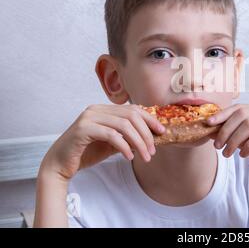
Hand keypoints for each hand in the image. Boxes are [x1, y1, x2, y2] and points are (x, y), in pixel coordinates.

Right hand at [39, 104, 165, 180]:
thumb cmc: (86, 153)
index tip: (162, 131)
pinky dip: (124, 146)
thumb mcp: (112, 143)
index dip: (150, 119)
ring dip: (139, 142)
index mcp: (103, 109)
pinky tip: (129, 157)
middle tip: (153, 150)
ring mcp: (89, 118)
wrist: (60, 165)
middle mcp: (96, 109)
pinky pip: (111, 135)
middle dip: (146, 133)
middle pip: (131, 116)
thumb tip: (151, 137)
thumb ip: (127, 136)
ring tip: (145, 156)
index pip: (133, 109)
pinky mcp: (83, 129)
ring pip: (124, 125)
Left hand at [207, 104, 248, 180]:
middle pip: (243, 114)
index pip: (240, 107)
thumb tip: (211, 129)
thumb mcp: (246, 143)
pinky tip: (243, 156)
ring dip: (235, 140)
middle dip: (226, 130)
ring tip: (228, 153)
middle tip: (217, 146)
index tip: (209, 124)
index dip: (223, 114)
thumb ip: (233, 134)